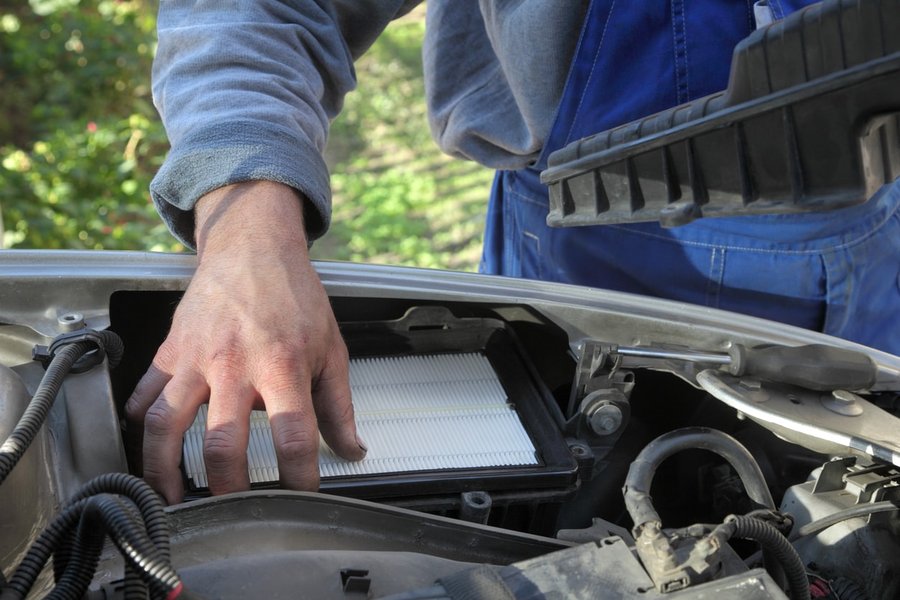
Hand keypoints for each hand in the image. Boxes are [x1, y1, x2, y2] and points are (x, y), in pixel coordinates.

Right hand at [126, 181, 365, 503]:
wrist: (252, 247)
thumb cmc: (294, 295)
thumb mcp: (330, 347)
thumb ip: (338, 404)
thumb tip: (352, 448)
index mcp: (282, 365)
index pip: (292, 436)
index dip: (298, 477)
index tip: (301, 497)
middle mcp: (234, 365)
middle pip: (222, 443)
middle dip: (228, 488)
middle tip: (235, 510)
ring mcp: (195, 358)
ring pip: (166, 425)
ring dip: (165, 470)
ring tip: (175, 499)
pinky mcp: (170, 351)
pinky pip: (144, 395)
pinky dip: (139, 426)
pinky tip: (147, 449)